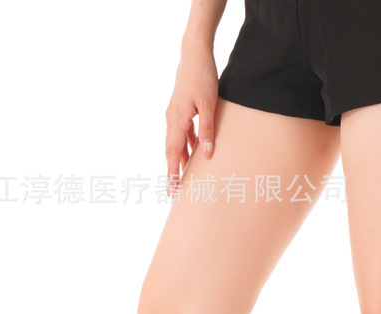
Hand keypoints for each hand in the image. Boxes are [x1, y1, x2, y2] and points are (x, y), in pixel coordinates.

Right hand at [165, 39, 218, 196]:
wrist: (194, 54)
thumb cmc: (202, 77)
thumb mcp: (209, 105)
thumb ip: (207, 131)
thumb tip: (207, 154)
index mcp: (176, 121)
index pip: (173, 153)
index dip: (173, 172)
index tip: (172, 189)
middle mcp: (172, 120)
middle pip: (171, 151)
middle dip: (173, 172)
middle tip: (175, 191)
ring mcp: (175, 115)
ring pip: (176, 143)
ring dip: (180, 160)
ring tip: (184, 176)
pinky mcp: (181, 110)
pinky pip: (182, 133)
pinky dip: (185, 146)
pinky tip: (194, 153)